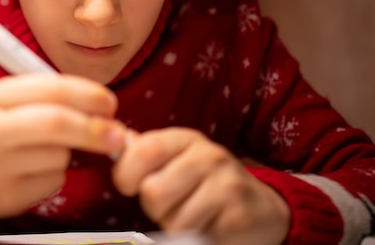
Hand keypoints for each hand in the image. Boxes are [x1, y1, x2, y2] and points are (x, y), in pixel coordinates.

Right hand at [0, 74, 126, 217]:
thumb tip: (106, 110)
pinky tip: (36, 173)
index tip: (110, 104)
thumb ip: (55, 99)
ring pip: (58, 155)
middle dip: (94, 128)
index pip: (52, 89)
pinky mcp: (5, 196)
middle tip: (118, 136)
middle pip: (56, 123)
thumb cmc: (1, 132)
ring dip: (70, 154)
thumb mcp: (16, 104)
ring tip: (49, 152)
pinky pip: (53, 181)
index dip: (89, 95)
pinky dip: (57, 175)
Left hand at [112, 128, 289, 244]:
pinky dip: (196, 239)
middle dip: (154, 208)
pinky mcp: (237, 219)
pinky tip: (208, 226)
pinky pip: (195, 238)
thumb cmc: (206, 182)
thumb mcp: (178, 158)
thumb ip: (146, 153)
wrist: (260, 208)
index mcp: (187, 139)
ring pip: (173, 221)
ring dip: (175, 226)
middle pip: (153, 193)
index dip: (125, 173)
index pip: (143, 150)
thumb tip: (113, 142)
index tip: (128, 185)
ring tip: (192, 216)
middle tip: (172, 205)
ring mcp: (227, 187)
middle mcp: (209, 157)